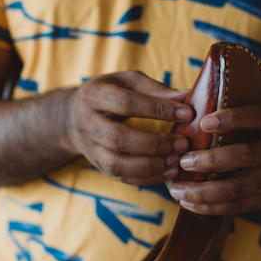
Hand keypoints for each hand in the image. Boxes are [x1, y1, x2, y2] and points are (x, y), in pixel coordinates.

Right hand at [64, 71, 193, 185]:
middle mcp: (88, 123)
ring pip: (117, 164)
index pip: (126, 103)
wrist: (72, 118)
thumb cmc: (109, 94)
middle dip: (154, 144)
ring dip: (151, 166)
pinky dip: (147, 178)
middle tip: (183, 143)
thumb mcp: (127, 81)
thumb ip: (155, 89)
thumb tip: (186, 96)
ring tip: (177, 160)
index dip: (158, 109)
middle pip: (118, 138)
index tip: (187, 113)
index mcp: (94, 96)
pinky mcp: (99, 166)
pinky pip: (122, 177)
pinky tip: (169, 172)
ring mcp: (91, 148)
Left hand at [168, 102, 260, 214]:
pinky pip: (238, 206)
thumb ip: (243, 105)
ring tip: (177, 189)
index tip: (204, 122)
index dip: (233, 118)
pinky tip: (190, 203)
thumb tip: (193, 96)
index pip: (260, 116)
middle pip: (245, 155)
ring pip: (238, 187)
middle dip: (210, 160)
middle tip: (182, 161)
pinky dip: (211, 206)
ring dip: (204, 191)